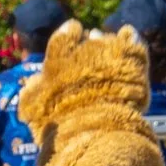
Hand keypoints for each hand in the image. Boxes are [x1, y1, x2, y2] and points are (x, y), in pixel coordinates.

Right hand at [18, 21, 148, 138]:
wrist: (96, 132)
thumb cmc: (60, 123)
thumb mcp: (33, 108)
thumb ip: (32, 90)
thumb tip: (36, 80)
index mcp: (59, 53)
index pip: (66, 34)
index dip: (70, 41)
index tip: (71, 54)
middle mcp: (84, 45)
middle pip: (90, 36)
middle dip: (91, 47)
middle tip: (92, 64)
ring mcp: (110, 49)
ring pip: (109, 39)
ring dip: (109, 47)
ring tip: (110, 61)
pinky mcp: (132, 56)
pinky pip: (132, 39)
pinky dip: (130, 39)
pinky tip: (130, 38)